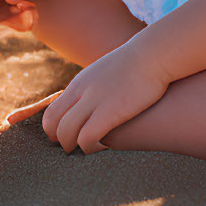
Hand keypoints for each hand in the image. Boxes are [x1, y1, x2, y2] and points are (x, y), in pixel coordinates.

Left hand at [2, 42, 169, 153]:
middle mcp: (81, 92)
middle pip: (52, 123)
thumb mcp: (108, 73)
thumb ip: (97, 87)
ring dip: (73, 147)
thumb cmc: (138, 65)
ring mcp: (93, 101)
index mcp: (79, 84)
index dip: (54, 131)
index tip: (67, 139)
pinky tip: (102, 147)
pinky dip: (89, 147)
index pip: (51, 112)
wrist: (153, 55)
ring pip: (66, 132)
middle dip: (59, 141)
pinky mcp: (110, 111)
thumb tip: (97, 99)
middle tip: (73, 149)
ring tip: (87, 150)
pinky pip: (87, 137)